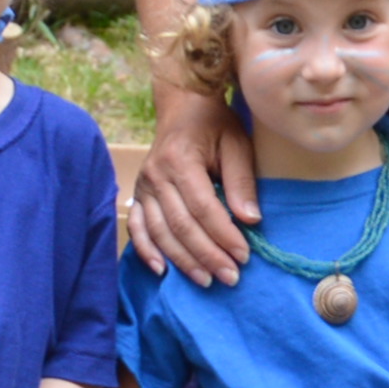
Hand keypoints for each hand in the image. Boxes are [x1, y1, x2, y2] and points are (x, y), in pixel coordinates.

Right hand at [126, 77, 256, 287]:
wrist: (182, 107)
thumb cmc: (214, 124)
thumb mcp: (236, 144)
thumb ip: (242, 181)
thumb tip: (250, 220)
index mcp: (180, 160)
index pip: (202, 207)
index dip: (223, 234)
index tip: (244, 256)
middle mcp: (156, 175)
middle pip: (180, 224)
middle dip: (207, 254)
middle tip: (230, 277)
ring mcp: (143, 187)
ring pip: (159, 231)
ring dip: (182, 260)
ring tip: (206, 280)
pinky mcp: (138, 195)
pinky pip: (138, 227)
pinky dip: (146, 250)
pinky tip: (161, 270)